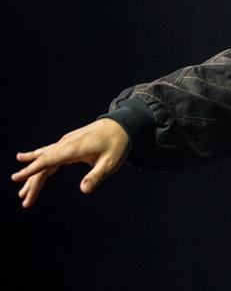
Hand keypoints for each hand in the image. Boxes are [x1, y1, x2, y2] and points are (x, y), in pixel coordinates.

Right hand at [11, 118, 129, 207]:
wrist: (120, 124)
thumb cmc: (117, 143)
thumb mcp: (111, 162)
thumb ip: (96, 176)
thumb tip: (83, 191)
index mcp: (74, 148)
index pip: (48, 160)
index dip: (32, 169)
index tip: (17, 177)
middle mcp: (66, 144)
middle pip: (43, 163)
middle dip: (31, 181)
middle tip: (23, 199)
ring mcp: (65, 143)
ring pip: (44, 159)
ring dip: (33, 174)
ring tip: (22, 192)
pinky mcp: (68, 143)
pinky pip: (50, 155)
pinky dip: (40, 165)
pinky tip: (32, 172)